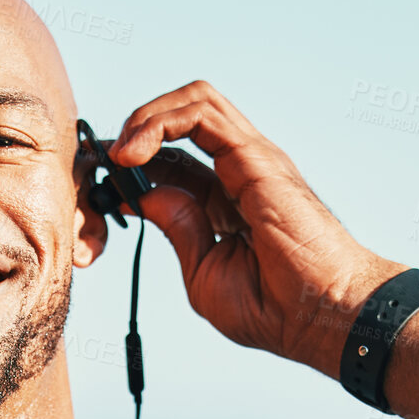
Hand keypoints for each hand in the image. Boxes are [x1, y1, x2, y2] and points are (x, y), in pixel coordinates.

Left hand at [107, 81, 403, 377]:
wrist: (319, 316)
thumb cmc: (274, 308)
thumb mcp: (203, 273)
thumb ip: (177, 228)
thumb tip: (146, 196)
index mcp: (224, 200)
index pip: (170, 162)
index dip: (129, 168)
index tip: (99, 193)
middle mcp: (236, 171)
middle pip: (178, 123)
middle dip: (131, 134)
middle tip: (101, 166)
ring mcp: (248, 158)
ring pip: (191, 102)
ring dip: (143, 119)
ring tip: (118, 155)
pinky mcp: (254, 155)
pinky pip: (201, 112)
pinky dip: (159, 121)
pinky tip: (133, 154)